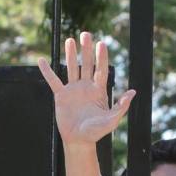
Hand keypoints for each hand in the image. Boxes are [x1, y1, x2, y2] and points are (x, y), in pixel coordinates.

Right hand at [37, 32, 134, 148]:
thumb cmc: (97, 132)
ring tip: (70, 40)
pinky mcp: (61, 96)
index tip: (102, 44)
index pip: (101, 70)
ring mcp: (73, 90)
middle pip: (87, 64)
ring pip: (72, 68)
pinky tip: (42, 60)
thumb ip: (121, 106)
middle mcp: (86, 87)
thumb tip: (133, 92)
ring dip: (71, 55)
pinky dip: (47, 71)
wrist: (79, 141)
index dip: (101, 57)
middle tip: (86, 34)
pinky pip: (53, 81)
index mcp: (99, 91)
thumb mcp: (111, 120)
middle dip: (87, 50)